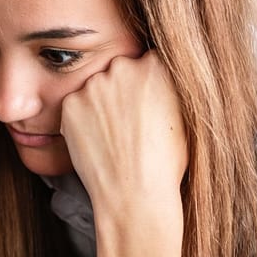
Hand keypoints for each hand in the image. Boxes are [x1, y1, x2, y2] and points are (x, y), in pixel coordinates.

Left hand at [60, 51, 187, 256]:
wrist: (134, 194)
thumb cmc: (167, 163)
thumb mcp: (185, 117)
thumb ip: (169, 88)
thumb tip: (162, 79)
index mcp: (158, 66)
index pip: (148, 62)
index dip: (147, 84)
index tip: (146, 102)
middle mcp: (124, 67)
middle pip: (120, 70)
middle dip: (123, 90)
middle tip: (128, 122)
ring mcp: (95, 84)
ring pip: (96, 87)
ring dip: (101, 104)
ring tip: (113, 136)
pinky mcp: (71, 103)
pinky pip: (76, 105)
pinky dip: (82, 120)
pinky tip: (96, 141)